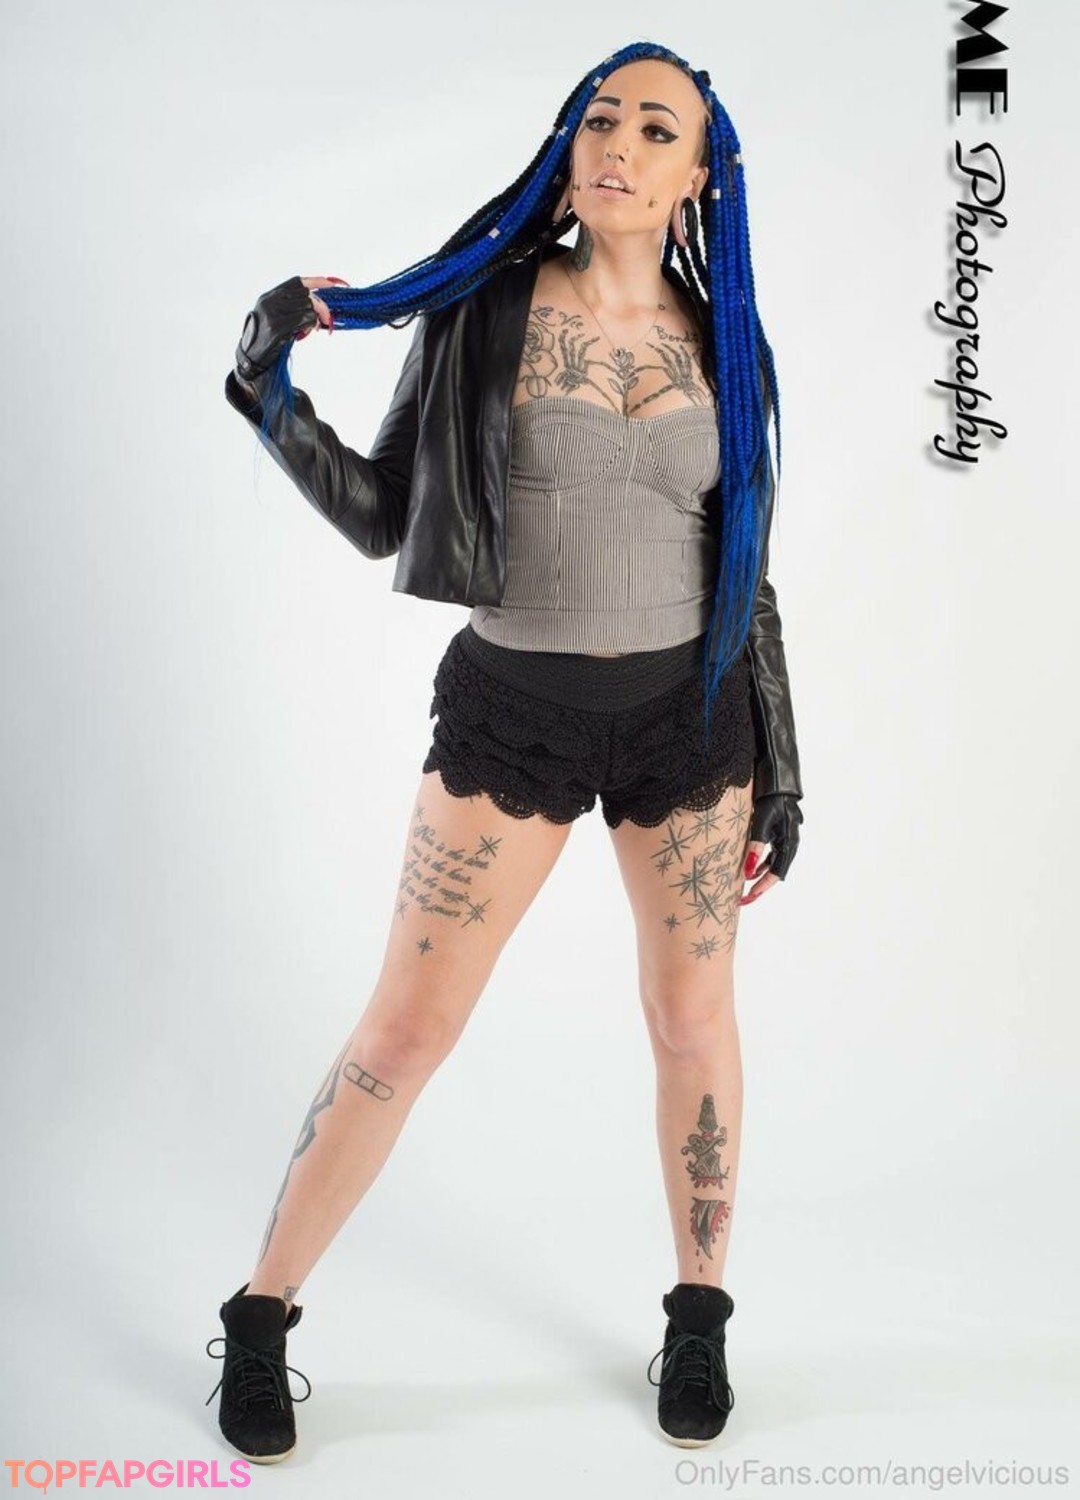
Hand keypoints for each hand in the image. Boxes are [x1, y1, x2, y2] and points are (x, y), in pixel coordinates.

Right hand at [234, 274, 349, 381]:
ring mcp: (273, 314)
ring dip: (316, 318)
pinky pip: (304, 319)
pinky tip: (310, 330)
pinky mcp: (277, 328)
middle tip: (327, 318)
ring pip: (307, 307)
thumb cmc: (264, 338)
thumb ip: (288, 307)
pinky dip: (312, 324)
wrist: (250, 357)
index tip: (331, 284)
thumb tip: (313, 303)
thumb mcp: (273, 316)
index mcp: (269, 297)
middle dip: (321, 306)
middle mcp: (270, 302)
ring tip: (314, 327)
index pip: (296, 282)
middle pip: (305, 295)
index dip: (315, 281)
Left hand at [739, 793, 802, 904]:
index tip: (749, 897)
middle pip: (776, 870)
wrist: (777, 774)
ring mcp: (783, 835)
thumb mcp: (761, 821)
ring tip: (743, 886)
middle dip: (760, 885)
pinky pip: (770, 852)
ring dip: (759, 874)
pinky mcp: (777, 830)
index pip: (777, 872)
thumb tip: (748, 872)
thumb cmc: (771, 797)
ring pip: (773, 862)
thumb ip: (755, 845)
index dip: (763, 887)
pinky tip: (749, 866)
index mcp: (789, 841)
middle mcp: (789, 841)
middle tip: (743, 899)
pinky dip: (760, 860)